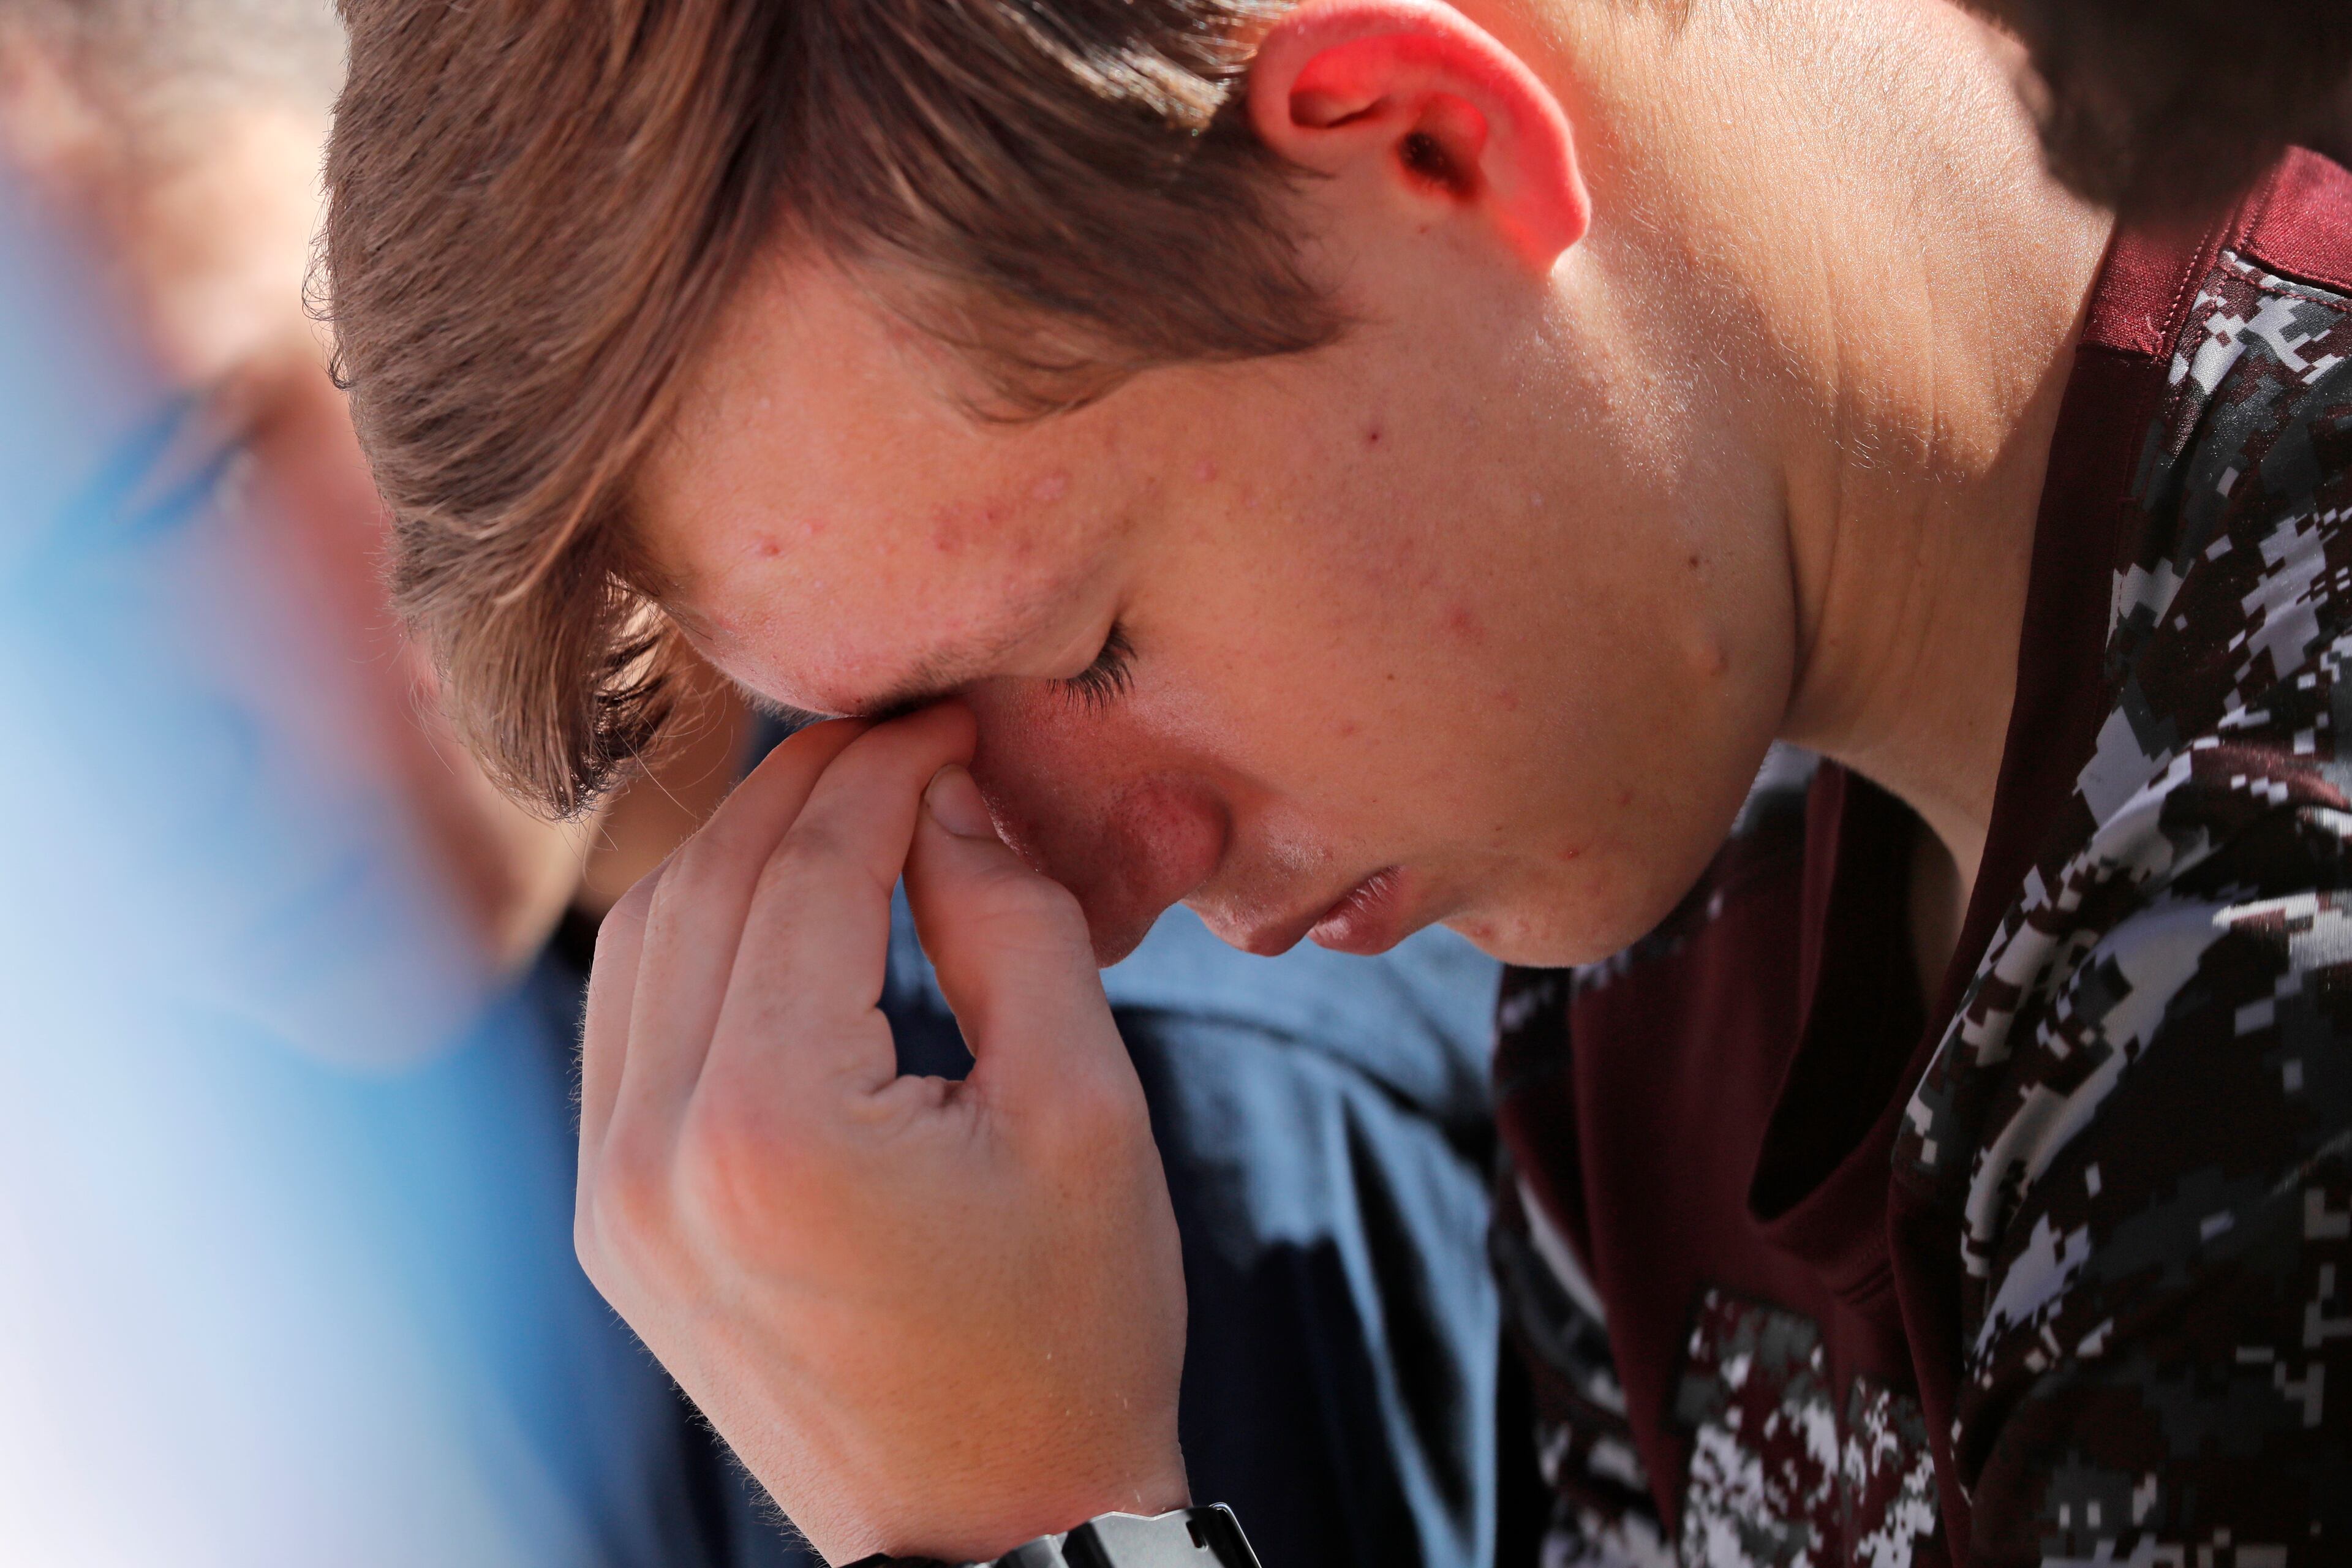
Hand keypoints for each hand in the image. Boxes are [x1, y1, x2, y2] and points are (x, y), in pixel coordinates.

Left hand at [574, 706, 1189, 1563]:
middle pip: (709, 884)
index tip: (952, 719)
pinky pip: (626, 1030)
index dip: (888, 767)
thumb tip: (947, 802)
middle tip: (901, 739)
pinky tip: (775, 913)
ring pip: (643, 942)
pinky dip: (694, 942)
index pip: (810, 869)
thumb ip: (1013, 927)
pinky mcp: (614, 1227)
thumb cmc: (1070, 1335)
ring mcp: (614, 1198)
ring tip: (842, 808)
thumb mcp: (1086, 1112)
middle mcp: (654, 1156)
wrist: (995, 1529)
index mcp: (773, 1126)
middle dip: (807, 787)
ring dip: (737, 853)